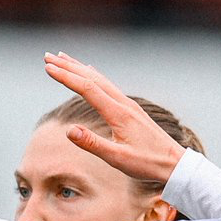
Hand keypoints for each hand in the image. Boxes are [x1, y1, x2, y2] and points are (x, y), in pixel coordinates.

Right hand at [43, 52, 184, 185]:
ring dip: (79, 68)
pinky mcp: (130, 109)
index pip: (87, 88)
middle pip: (91, 78)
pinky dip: (93, 76)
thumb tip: (69, 130)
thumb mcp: (117, 159)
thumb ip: (93, 144)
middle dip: (68, 66)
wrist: (174, 163)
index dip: (66, 77)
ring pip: (100, 79)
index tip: (47, 68)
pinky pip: (108, 86)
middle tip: (47, 56)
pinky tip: (90, 72)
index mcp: (118, 113)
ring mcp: (128, 104)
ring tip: (62, 58)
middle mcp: (123, 103)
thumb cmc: (146, 164)